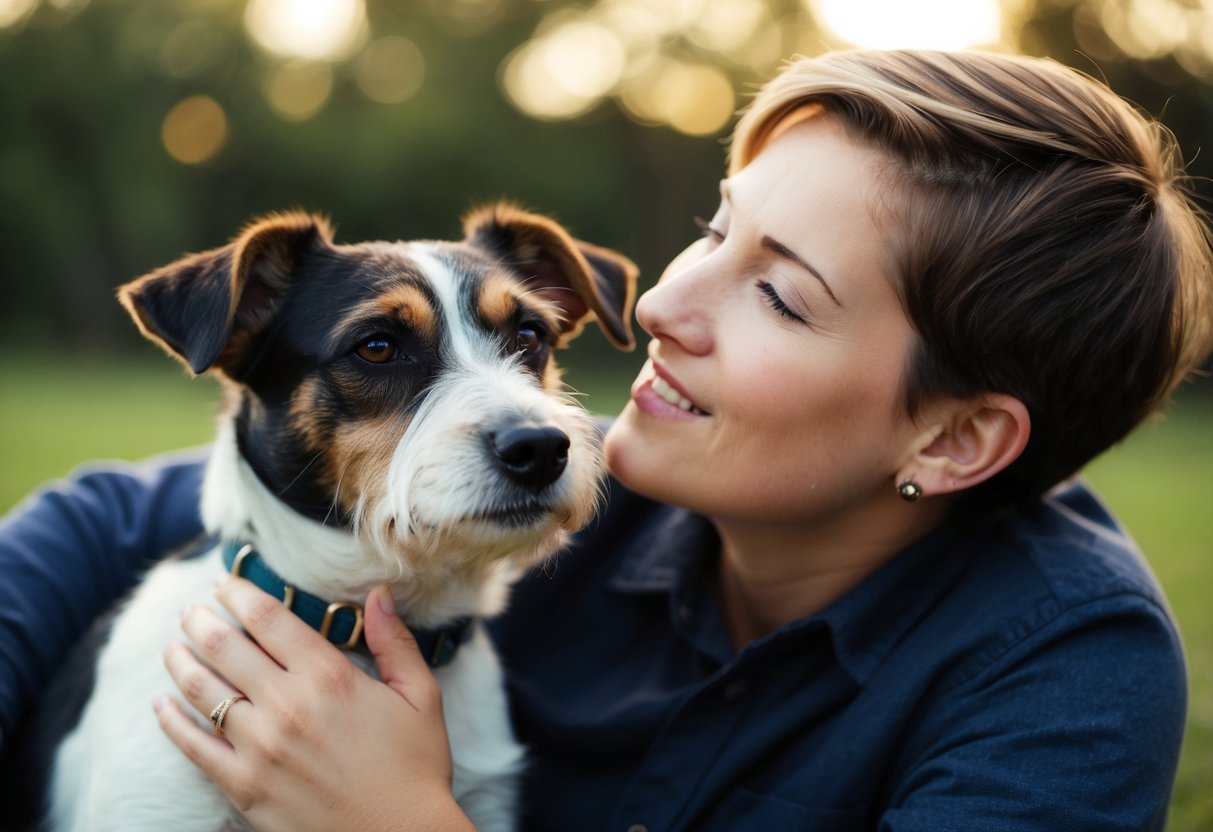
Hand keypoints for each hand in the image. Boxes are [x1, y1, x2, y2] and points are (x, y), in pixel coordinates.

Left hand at [154, 578, 475, 831]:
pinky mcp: (243, 786)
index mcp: (330, 677)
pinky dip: (171, 721)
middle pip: (227, 646)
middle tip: (191, 609)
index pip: (270, 619)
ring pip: (203, 690)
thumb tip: (377, 595)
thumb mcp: (420, 697)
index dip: (240, 594)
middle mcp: (287, 705)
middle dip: (202, 620)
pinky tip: (160, 705)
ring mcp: (260, 747)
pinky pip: (193, 746)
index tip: (225, 582)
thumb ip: (395, 642)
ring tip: (172, 647)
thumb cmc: (415, 768)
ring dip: (180, 661)